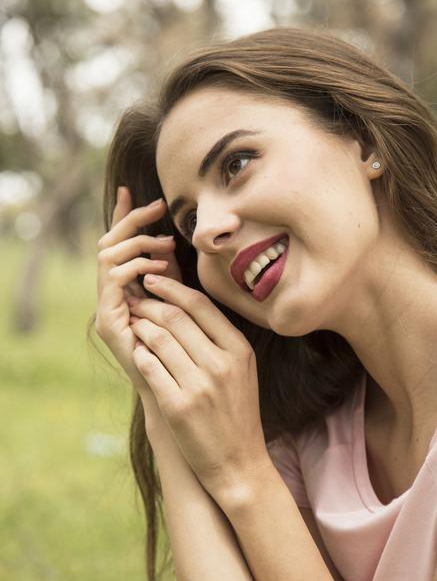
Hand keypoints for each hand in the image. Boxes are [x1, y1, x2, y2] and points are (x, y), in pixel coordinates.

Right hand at [95, 186, 181, 399]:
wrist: (177, 390)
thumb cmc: (186, 347)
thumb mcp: (179, 299)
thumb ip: (172, 272)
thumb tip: (176, 239)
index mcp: (125, 287)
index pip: (118, 243)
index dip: (123, 216)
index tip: (132, 190)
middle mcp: (110, 295)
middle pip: (107, 243)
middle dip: (131, 221)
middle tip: (157, 207)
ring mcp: (106, 307)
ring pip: (108, 256)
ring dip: (138, 243)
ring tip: (165, 245)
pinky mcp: (107, 320)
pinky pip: (114, 279)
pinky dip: (136, 265)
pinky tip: (160, 265)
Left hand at [128, 274, 271, 505]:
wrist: (239, 463)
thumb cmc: (236, 412)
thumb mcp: (241, 370)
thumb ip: (220, 338)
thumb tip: (185, 303)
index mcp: (239, 350)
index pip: (200, 305)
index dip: (171, 289)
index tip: (153, 281)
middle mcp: (221, 364)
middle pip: (176, 318)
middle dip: (149, 304)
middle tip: (135, 300)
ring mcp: (200, 385)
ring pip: (159, 339)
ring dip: (141, 327)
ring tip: (134, 323)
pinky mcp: (178, 406)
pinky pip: (150, 367)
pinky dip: (140, 355)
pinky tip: (137, 352)